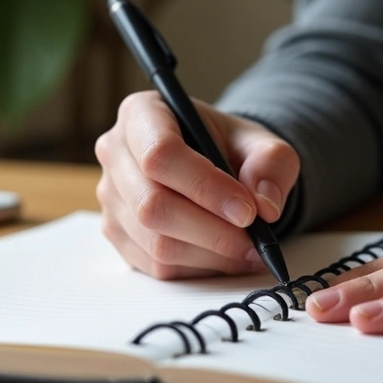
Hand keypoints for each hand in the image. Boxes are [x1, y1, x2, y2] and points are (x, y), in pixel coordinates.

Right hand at [95, 91, 299, 278]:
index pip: (160, 154)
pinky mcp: (117, 233)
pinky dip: (198, 268)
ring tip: (249, 251)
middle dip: (212, 231)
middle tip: (255, 241)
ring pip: (155, 243)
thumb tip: (265, 205)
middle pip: (152, 205)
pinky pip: (156, 266)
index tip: (247, 211)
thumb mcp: (261, 142)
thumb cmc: (229, 147)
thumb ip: (271, 164)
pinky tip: (226, 257)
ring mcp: (110, 196)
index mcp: (142, 113)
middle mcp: (115, 152)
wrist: (213, 163)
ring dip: (210, 255)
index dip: (205, 187)